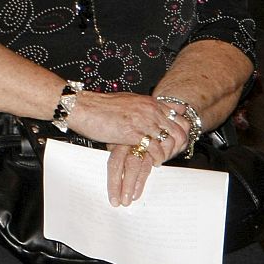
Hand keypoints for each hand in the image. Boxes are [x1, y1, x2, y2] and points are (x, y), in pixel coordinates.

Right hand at [65, 90, 184, 162]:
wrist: (81, 107)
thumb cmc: (98, 106)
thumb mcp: (127, 101)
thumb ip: (142, 107)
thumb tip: (151, 112)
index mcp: (149, 102)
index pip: (179, 116)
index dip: (182, 131)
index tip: (179, 141)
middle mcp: (150, 110)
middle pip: (178, 130)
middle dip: (180, 145)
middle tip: (175, 154)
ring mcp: (143, 121)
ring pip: (169, 140)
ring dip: (169, 153)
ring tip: (164, 159)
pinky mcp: (133, 132)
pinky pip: (155, 148)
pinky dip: (158, 157)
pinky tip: (155, 162)